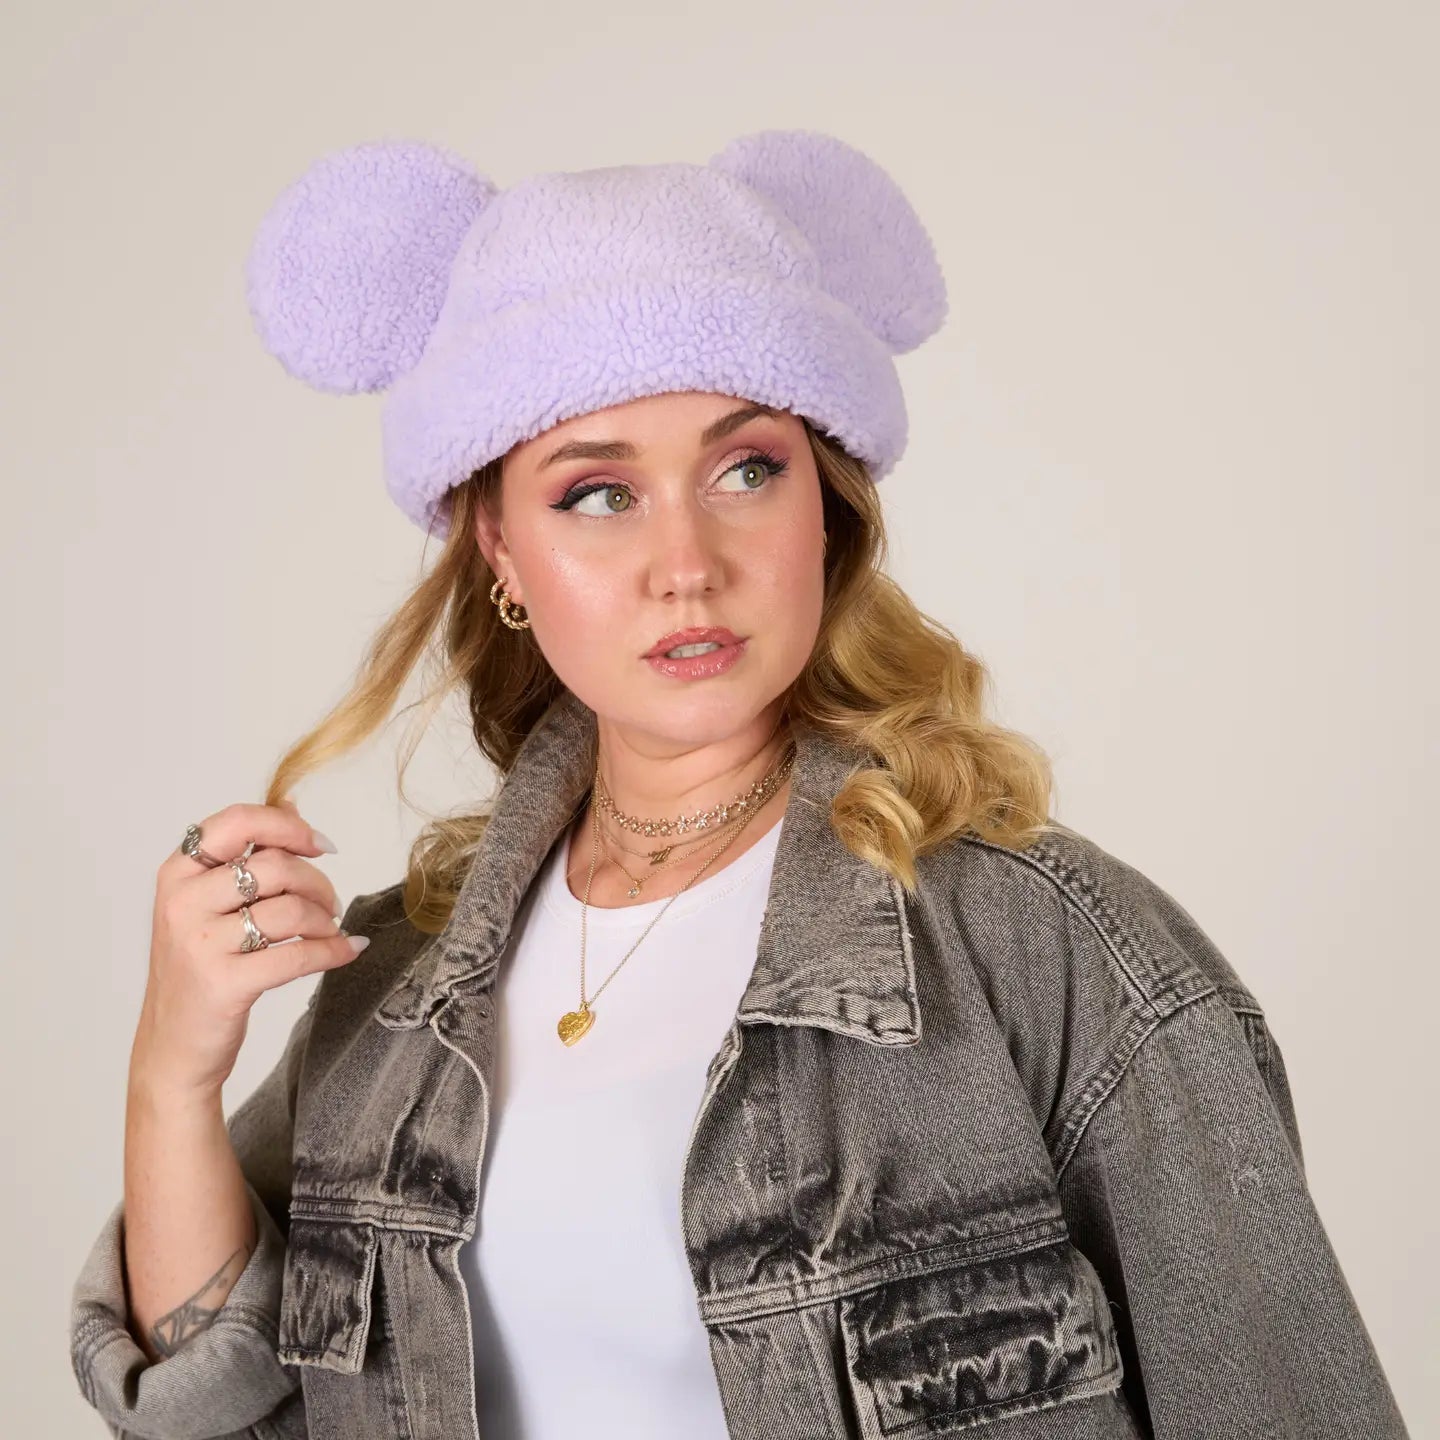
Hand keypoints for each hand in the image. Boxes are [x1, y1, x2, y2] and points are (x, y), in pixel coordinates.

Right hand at [130, 800, 365, 1099]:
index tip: (321, 844)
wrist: (173, 1048)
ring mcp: (199, 944)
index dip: (289, 826)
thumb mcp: (207, 905)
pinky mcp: (224, 983)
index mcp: (177, 873)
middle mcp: (182, 903)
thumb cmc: (198, 969)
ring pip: (291, 908)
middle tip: (331, 904)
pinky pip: (298, 954)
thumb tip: (291, 804)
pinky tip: (346, 950)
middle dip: (317, 882)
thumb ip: (247, 853)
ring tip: (330, 929)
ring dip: (326, 918)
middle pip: (274, 865)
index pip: (238, 822)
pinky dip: (333, 950)